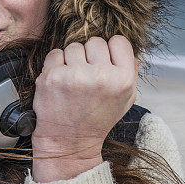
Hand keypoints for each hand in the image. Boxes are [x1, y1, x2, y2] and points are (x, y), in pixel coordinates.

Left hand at [30, 35, 137, 181]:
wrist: (69, 142)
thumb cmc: (97, 119)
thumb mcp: (126, 99)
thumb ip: (130, 71)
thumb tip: (123, 47)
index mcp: (123, 80)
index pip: (119, 41)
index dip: (111, 50)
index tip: (105, 62)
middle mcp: (101, 76)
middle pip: (95, 42)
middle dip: (90, 55)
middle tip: (87, 74)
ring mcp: (76, 75)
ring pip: (74, 46)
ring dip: (72, 60)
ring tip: (74, 80)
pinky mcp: (53, 77)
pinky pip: (55, 54)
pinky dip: (56, 64)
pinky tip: (61, 81)